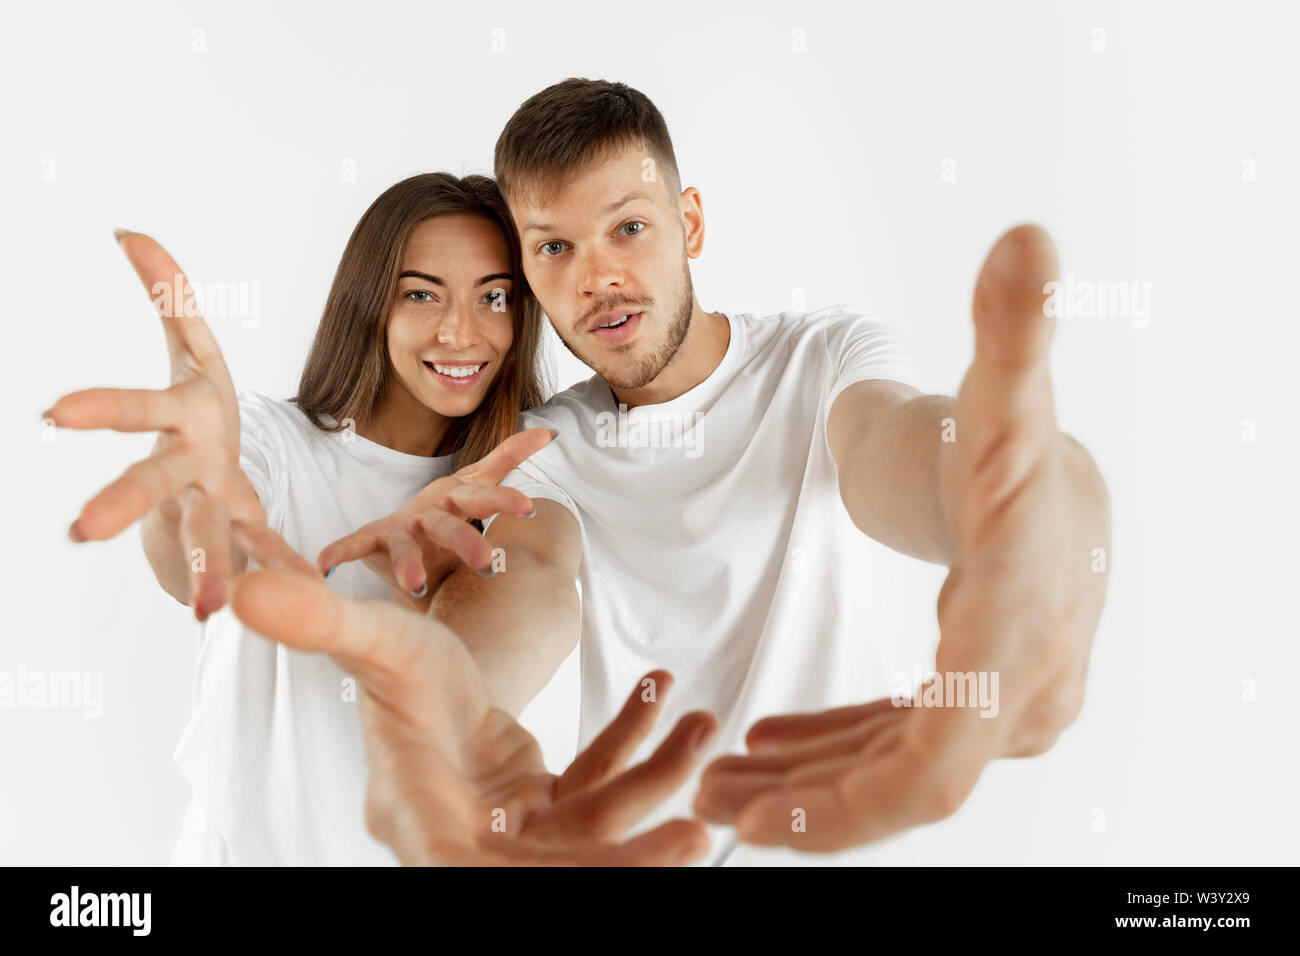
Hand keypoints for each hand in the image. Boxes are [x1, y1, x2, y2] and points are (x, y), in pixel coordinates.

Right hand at [45, 231, 261, 618]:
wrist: (209, 482)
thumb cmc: (197, 412)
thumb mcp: (190, 351)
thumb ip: (166, 297)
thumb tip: (127, 231)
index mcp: (182, 417)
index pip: (138, 408)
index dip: (102, 408)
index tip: (53, 412)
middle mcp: (189, 466)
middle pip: (155, 481)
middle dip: (122, 500)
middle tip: (79, 531)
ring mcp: (216, 505)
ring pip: (208, 534)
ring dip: (205, 566)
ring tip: (204, 607)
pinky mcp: (249, 533)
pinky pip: (266, 555)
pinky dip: (280, 575)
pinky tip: (304, 594)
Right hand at [231, 564, 718, 864]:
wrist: (419, 665)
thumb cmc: (392, 661)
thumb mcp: (374, 636)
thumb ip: (323, 621)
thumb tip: (245, 584)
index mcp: (419, 813)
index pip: (468, 868)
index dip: (535, 879)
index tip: (613, 867)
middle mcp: (466, 834)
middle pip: (552, 868)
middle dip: (626, 855)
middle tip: (695, 833)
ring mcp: (510, 825)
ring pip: (594, 823)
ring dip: (654, 776)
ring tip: (703, 728)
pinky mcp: (542, 803)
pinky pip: (599, 782)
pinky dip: (634, 742)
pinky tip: (663, 697)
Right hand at [315, 427, 554, 611]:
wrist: (407, 530)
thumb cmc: (449, 509)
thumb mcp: (476, 484)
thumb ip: (508, 459)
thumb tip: (548, 431)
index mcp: (454, 499)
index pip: (482, 497)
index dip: (504, 499)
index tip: (530, 507)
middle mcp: (427, 512)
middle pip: (447, 525)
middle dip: (467, 542)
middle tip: (490, 564)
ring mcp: (399, 528)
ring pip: (405, 547)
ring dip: (408, 565)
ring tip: (418, 585)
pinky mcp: (374, 542)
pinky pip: (354, 546)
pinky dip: (338, 553)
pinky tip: (324, 568)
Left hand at [694, 225, 1111, 850]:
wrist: (1059, 483)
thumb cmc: (1017, 447)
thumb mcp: (1004, 398)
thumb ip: (1010, 332)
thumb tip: (1029, 239)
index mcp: (1014, 639)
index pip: (934, 768)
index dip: (844, 808)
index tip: (749, 816)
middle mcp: (1023, 694)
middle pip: (906, 788)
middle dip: (808, 806)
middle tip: (708, 801)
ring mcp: (1003, 709)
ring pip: (898, 776)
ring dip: (811, 786)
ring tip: (722, 779)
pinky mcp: (975, 705)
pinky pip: (904, 751)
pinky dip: (839, 756)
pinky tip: (777, 742)